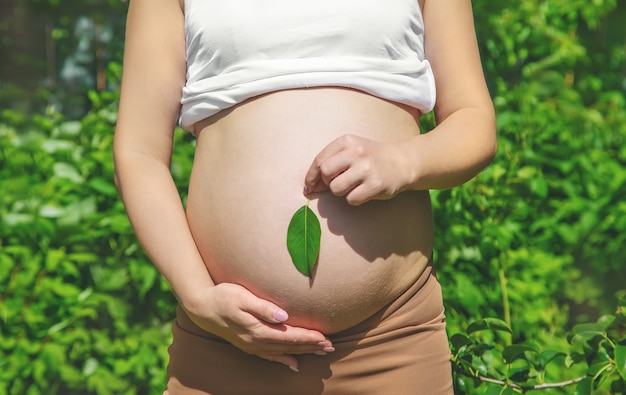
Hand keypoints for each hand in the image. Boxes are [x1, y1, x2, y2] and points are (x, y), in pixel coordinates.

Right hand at [182, 283, 334, 371]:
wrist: (202, 308)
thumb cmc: (223, 296)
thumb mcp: (242, 296)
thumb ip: (263, 307)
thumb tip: (284, 315)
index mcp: (258, 330)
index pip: (290, 336)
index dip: (309, 337)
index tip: (325, 337)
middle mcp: (257, 342)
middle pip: (290, 346)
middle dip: (311, 346)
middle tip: (331, 346)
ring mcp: (252, 346)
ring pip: (283, 352)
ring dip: (303, 352)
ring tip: (320, 352)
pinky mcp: (249, 345)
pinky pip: (271, 357)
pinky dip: (285, 361)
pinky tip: (295, 364)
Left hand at [304, 134, 410, 205]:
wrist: (402, 162)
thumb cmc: (370, 158)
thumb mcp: (351, 150)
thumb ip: (331, 162)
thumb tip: (309, 187)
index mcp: (347, 141)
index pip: (319, 160)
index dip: (311, 176)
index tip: (308, 186)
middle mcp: (356, 152)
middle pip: (325, 173)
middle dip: (327, 182)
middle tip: (338, 182)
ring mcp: (366, 168)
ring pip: (336, 188)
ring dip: (341, 192)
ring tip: (354, 185)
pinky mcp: (375, 184)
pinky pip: (352, 199)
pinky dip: (355, 198)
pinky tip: (365, 190)